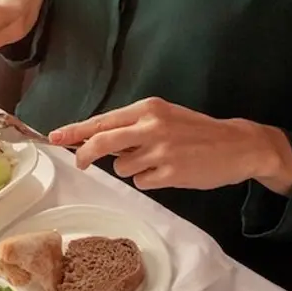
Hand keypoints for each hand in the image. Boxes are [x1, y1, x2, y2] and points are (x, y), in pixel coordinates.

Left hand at [49, 97, 291, 194]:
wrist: (236, 145)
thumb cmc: (197, 131)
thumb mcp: (165, 117)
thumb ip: (134, 126)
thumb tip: (98, 140)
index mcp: (149, 109)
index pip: (103, 120)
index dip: (76, 131)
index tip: (55, 137)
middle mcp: (152, 126)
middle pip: (102, 142)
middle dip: (85, 154)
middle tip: (81, 163)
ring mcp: (160, 151)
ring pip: (122, 167)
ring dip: (132, 169)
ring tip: (158, 162)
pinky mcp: (170, 174)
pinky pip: (141, 182)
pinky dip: (149, 180)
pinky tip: (169, 172)